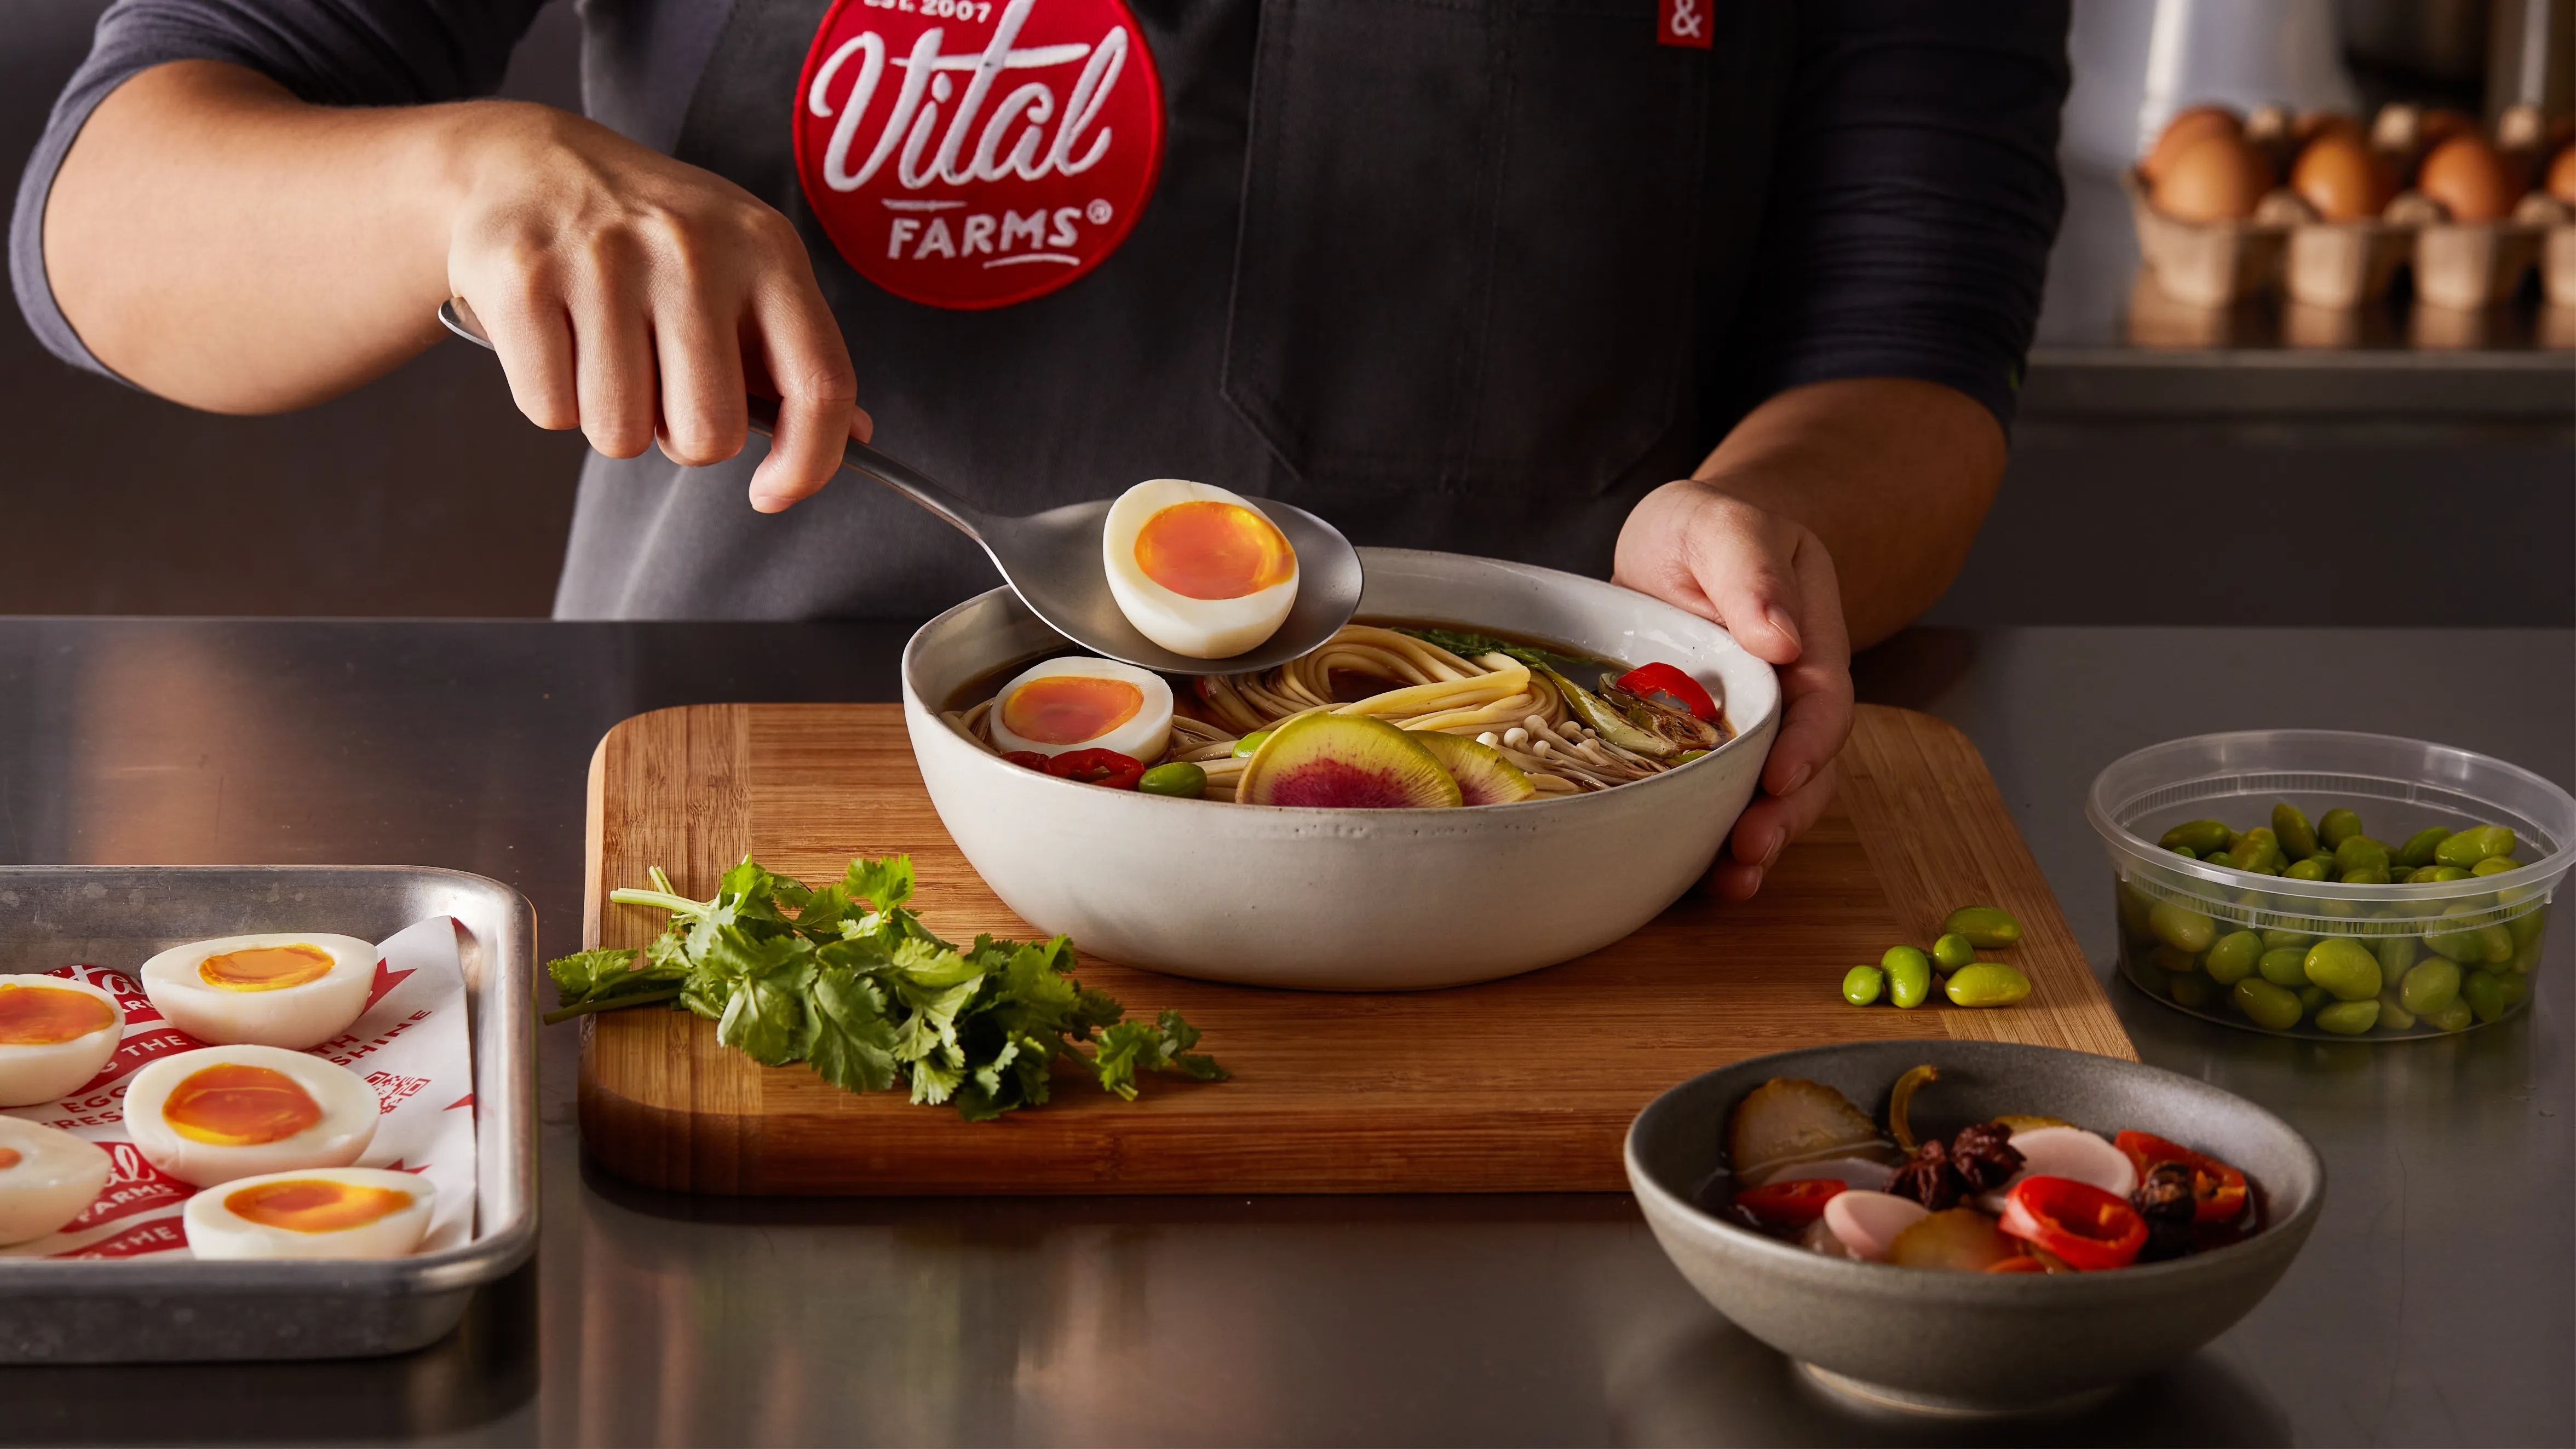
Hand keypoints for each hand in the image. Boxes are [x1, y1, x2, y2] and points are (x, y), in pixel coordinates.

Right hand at [443, 105, 869, 511]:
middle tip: (660, 384)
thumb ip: (793, 351)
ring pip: (622, 434)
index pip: (820, 386)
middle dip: (682, 438)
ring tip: (604, 351)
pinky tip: (556, 337)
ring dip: (612, 419)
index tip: (774, 491)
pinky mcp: (523, 278)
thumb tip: (851, 432)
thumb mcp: (741, 261)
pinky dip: (552, 396)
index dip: (809, 463)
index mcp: (766, 248)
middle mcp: (692, 249)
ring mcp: (604, 260)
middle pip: (710, 434)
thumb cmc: (646, 229)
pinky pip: (551, 411)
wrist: (521, 160)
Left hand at [1613, 479, 1854, 900]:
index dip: (1807, 745)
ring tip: (1731, 881)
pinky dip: (1715, 841)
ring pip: (1773, 796)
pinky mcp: (1708, 752)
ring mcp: (1750, 731)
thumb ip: (1751, 570)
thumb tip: (1780, 637)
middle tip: (1750, 848)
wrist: (1678, 545)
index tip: (1780, 778)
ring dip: (1758, 841)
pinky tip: (1699, 878)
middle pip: (1806, 766)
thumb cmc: (1704, 530)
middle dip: (1785, 814)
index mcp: (1804, 642)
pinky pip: (1724, 800)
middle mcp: (1787, 697)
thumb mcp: (1721, 525)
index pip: (1821, 703)